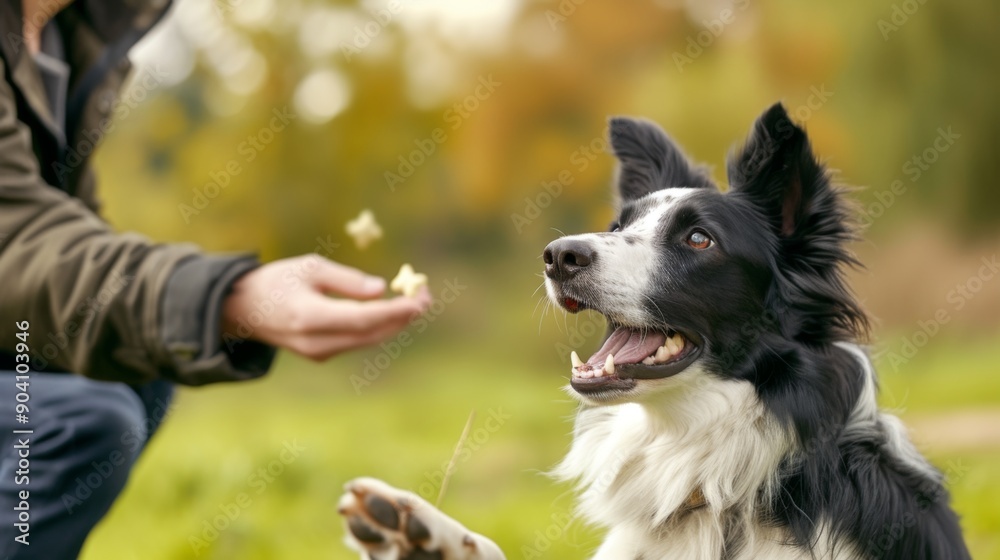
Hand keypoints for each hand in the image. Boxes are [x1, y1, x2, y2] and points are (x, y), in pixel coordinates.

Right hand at [222, 255, 431, 360]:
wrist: (243, 310)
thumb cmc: (277, 280)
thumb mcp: (310, 267)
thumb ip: (346, 280)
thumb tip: (380, 290)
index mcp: (310, 316)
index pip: (362, 318)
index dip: (394, 311)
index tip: (419, 300)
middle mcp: (316, 341)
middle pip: (371, 334)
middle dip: (402, 317)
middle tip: (426, 297)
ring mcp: (318, 353)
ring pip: (368, 341)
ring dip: (395, 323)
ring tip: (418, 302)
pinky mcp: (321, 355)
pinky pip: (358, 342)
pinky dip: (379, 328)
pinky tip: (395, 312)